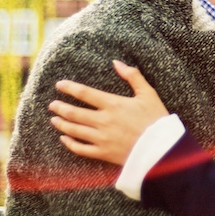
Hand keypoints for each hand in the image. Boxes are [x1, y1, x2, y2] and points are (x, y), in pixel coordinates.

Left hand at [49, 60, 169, 165]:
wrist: (162, 148)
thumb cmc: (156, 119)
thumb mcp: (148, 93)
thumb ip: (132, 76)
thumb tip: (117, 62)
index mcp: (113, 104)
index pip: (85, 93)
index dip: (69, 88)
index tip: (59, 85)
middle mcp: (104, 121)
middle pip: (74, 113)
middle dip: (60, 107)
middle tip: (52, 104)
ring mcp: (102, 138)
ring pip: (74, 130)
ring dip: (61, 124)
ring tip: (54, 119)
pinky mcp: (103, 153)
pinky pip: (81, 149)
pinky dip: (69, 143)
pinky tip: (64, 138)